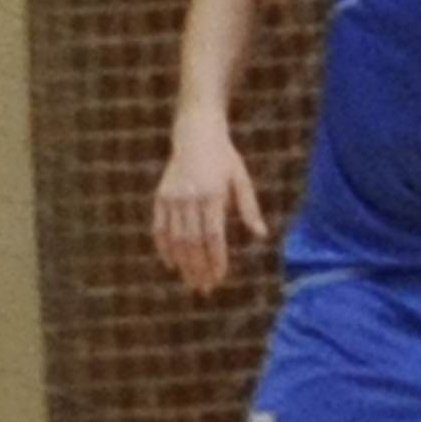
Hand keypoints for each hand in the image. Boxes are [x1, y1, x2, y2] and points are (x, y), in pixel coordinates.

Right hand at [149, 123, 266, 296]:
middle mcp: (190, 198)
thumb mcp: (242, 179)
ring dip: (183, 262)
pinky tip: (171, 263)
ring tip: (189, 280)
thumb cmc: (224, 157)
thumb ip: (249, 208)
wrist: (196, 133)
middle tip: (204, 288)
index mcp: (213, 195)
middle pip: (193, 242)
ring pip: (175, 238)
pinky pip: (159, 228)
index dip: (215, 259)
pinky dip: (163, 247)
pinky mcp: (160, 197)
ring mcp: (172, 198)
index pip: (213, 236)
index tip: (219, 277)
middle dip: (198, 267)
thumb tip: (261, 235)